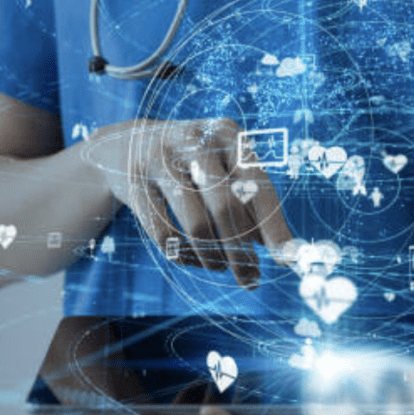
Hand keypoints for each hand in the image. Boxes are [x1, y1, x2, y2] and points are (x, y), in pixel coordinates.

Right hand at [86, 118, 292, 288]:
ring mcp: (160, 159)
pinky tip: (191, 258)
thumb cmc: (192, 163)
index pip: (258, 185)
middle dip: (242, 252)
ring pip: (196, 225)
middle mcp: (195, 140)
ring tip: (219, 266)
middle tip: (251, 280)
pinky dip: (183, 255)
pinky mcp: (134, 182)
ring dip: (213, 257)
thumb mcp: (223, 166)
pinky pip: (164, 235)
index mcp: (228, 134)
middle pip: (227, 207)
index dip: (274, 225)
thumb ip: (250, 199)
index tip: (287, 259)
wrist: (126, 145)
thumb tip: (279, 249)